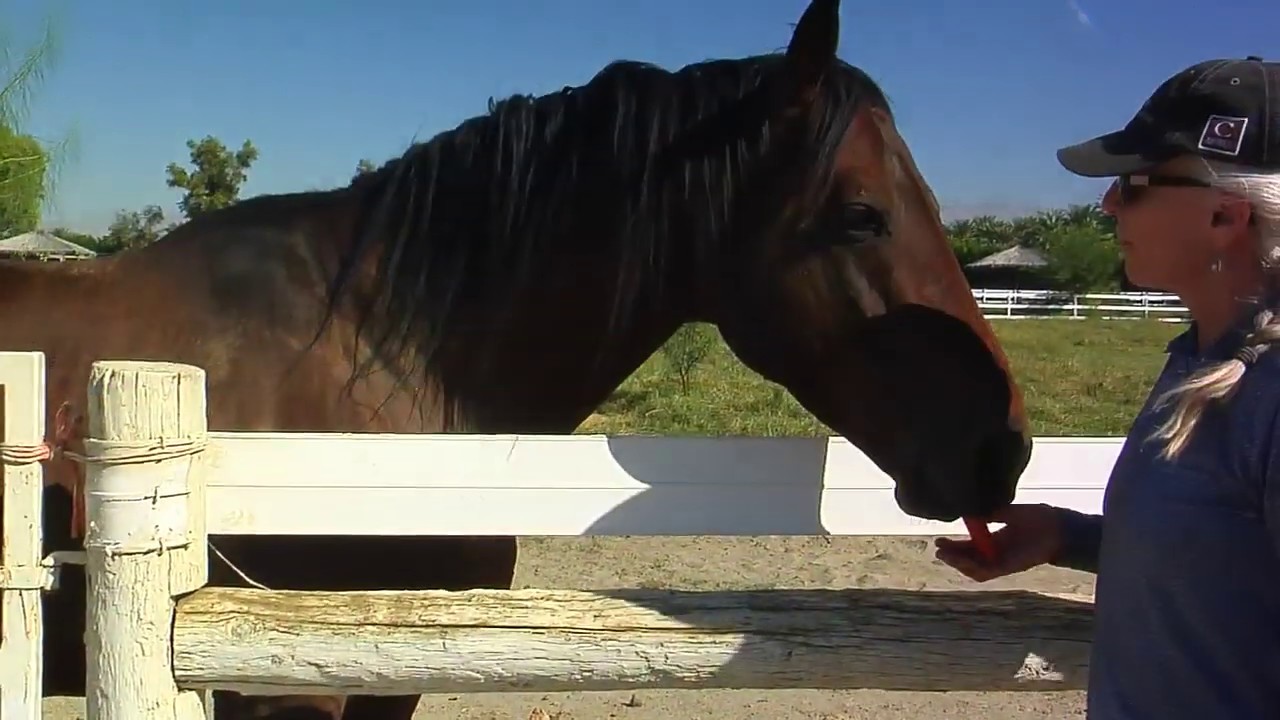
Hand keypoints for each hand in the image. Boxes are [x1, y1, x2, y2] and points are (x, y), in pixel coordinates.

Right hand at [933, 503, 1063, 581]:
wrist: (1058, 528)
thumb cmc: (1038, 518)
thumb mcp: (1008, 511)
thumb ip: (989, 513)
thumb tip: (968, 509)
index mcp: (996, 539)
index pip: (970, 545)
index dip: (955, 544)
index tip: (941, 539)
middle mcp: (997, 552)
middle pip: (969, 558)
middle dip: (952, 555)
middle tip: (938, 548)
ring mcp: (1002, 561)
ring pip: (974, 568)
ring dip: (959, 563)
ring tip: (945, 555)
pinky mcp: (1008, 568)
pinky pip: (986, 572)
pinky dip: (973, 569)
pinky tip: (963, 562)